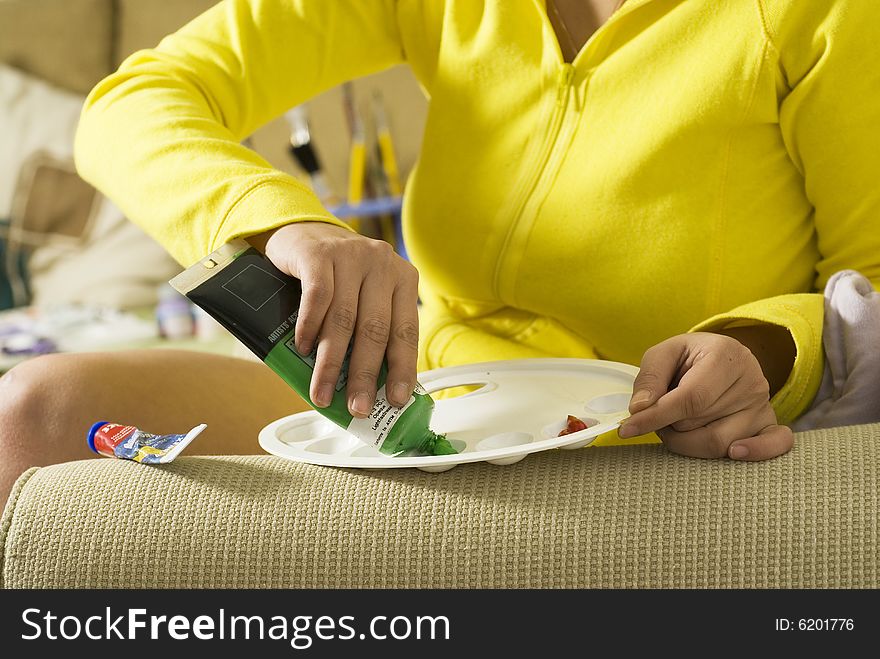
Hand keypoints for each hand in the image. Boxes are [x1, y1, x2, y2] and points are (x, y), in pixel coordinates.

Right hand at [252, 222, 419, 416]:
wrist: (303, 232)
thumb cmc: (337, 276)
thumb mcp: (363, 298)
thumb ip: (370, 331)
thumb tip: (367, 388)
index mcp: (403, 279)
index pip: (406, 331)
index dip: (401, 369)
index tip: (395, 400)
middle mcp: (383, 264)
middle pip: (375, 329)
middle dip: (365, 374)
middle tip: (357, 406)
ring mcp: (352, 255)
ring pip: (344, 320)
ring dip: (331, 362)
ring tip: (322, 391)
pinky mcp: (320, 253)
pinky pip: (317, 299)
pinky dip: (309, 329)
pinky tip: (302, 350)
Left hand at [617, 332, 793, 460]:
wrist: (721, 357)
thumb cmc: (689, 357)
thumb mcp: (663, 354)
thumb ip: (649, 378)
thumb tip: (640, 409)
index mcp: (725, 356)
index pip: (689, 398)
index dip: (655, 417)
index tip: (627, 428)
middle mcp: (751, 380)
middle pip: (699, 423)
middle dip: (668, 426)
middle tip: (660, 414)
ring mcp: (763, 405)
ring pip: (721, 442)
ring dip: (688, 442)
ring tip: (680, 424)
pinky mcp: (769, 423)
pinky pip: (776, 444)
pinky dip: (755, 453)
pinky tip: (734, 452)